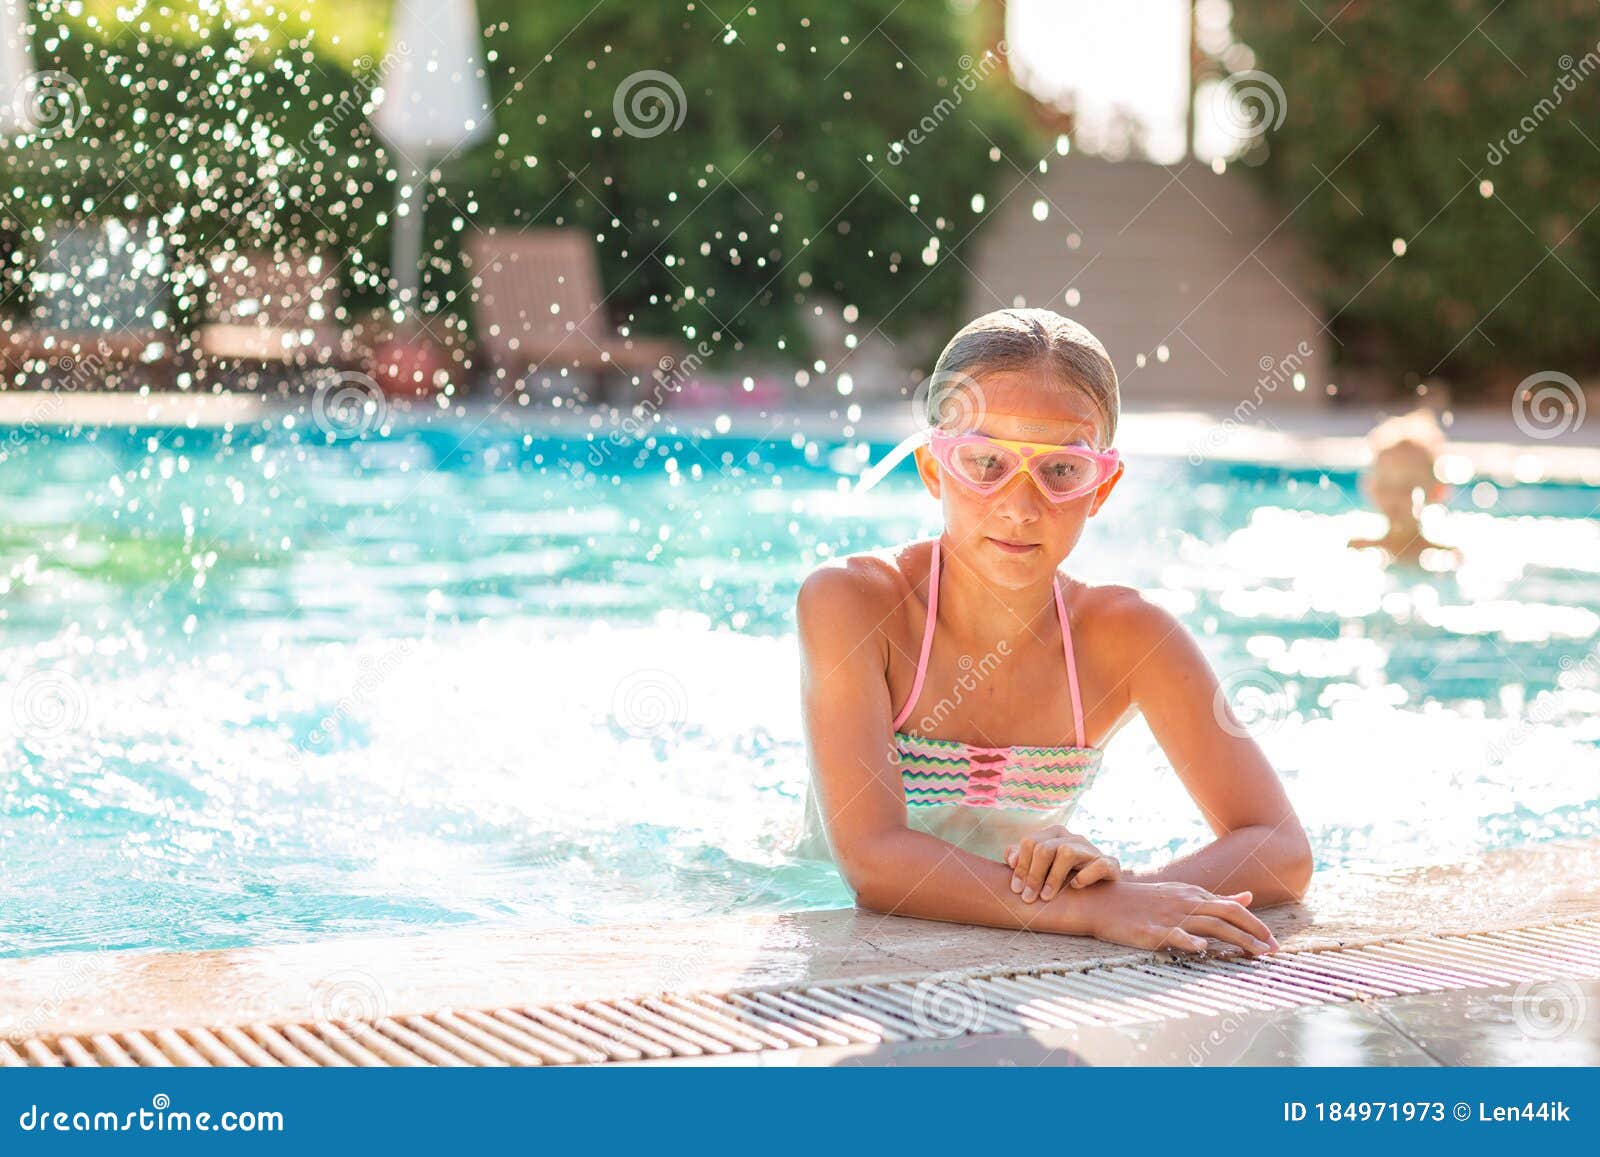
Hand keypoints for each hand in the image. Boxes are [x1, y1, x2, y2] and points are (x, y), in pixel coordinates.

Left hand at [1003, 825, 1121, 902]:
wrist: (1101, 888)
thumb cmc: (1066, 876)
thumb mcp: (1042, 867)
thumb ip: (1023, 860)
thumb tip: (1010, 859)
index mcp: (1053, 835)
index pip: (1030, 842)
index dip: (1020, 866)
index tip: (1016, 889)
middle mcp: (1072, 838)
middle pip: (1044, 848)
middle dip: (1033, 875)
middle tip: (1028, 897)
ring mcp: (1091, 849)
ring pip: (1066, 852)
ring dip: (1053, 877)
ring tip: (1046, 897)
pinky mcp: (1110, 863)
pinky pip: (1099, 865)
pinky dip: (1086, 875)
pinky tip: (1076, 886)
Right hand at [1075, 879, 1280, 955]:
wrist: (1103, 902)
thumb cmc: (1143, 901)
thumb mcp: (1182, 894)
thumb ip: (1217, 899)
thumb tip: (1248, 898)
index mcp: (1194, 895)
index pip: (1233, 909)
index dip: (1256, 925)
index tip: (1274, 942)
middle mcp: (1186, 903)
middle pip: (1228, 916)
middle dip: (1255, 933)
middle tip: (1275, 951)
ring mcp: (1169, 916)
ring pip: (1209, 926)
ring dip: (1236, 940)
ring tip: (1256, 954)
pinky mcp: (1152, 931)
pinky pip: (1173, 935)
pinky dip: (1188, 941)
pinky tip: (1202, 949)